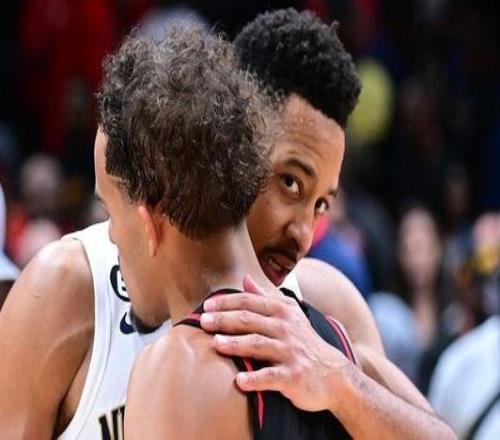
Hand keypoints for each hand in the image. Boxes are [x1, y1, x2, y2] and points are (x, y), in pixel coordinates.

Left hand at [200, 275, 353, 411]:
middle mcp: (286, 328)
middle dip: (225, 319)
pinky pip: (272, 377)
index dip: (227, 302)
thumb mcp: (290, 314)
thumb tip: (246, 278)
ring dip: (237, 344)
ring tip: (216, 344)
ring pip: (259, 345)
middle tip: (203, 321)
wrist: (333, 375)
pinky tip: (239, 381)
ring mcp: (290, 352)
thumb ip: (266, 296)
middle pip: (250, 320)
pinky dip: (256, 379)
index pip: (250, 302)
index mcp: (282, 311)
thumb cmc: (304, 342)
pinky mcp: (294, 376)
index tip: (206, 306)